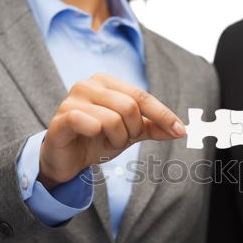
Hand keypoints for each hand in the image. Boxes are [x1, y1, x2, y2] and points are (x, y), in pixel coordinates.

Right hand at [38, 73, 184, 188]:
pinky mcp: (61, 118)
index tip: (180, 131)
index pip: (142, 96)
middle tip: (121, 140)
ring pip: (112, 119)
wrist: (67, 159)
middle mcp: (89, 85)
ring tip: (105, 142)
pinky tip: (92, 137)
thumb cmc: (97, 140)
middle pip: (129, 107)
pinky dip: (97, 133)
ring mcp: (72, 100)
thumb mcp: (130, 133)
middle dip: (132, 131)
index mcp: (107, 83)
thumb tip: (181, 129)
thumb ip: (153, 127)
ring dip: (116, 139)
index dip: (163, 115)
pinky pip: (88, 122)